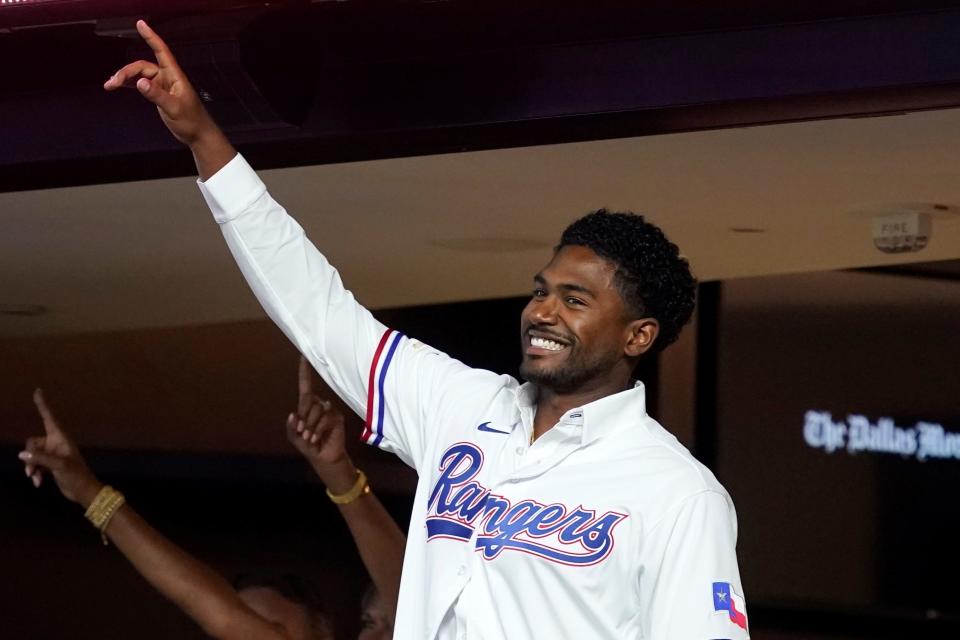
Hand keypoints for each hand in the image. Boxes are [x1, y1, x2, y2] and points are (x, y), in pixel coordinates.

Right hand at [18, 389, 102, 507]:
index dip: (43, 404)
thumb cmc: (76, 475)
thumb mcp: (59, 466)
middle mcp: (56, 443)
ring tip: (35, 479)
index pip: (49, 417)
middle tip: (31, 471)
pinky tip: (38, 483)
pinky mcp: (50, 464)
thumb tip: (22, 454)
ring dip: (31, 466)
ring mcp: (52, 453)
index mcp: (61, 437)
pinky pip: (35, 463)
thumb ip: (40, 459)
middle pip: (33, 443)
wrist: (83, 491)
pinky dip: (35, 472)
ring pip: (32, 455)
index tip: (38, 390)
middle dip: (30, 456)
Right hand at [104, 20, 216, 146]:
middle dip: (126, 72)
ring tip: (110, 85)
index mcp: (174, 75)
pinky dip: (129, 84)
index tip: (140, 24)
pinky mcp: (157, 93)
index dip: (151, 37)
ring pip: (139, 75)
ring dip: (125, 78)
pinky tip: (117, 86)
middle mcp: (167, 77)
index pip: (161, 51)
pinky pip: (140, 84)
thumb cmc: (191, 121)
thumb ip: (157, 95)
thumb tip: (140, 82)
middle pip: (142, 66)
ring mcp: (161, 85)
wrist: (197, 134)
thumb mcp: (174, 108)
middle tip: (112, 83)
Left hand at [286, 357, 355, 491]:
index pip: (305, 385)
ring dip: (310, 426)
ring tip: (310, 437)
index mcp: (307, 405)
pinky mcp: (337, 417)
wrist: (323, 457)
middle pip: (307, 401)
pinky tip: (316, 437)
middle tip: (303, 431)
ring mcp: (329, 410)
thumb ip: (291, 426)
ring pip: (316, 410)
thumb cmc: (308, 445)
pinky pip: (325, 418)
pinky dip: (317, 430)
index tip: (303, 356)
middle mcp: (318, 404)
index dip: (304, 371)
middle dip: (303, 417)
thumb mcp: (294, 437)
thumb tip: (293, 414)